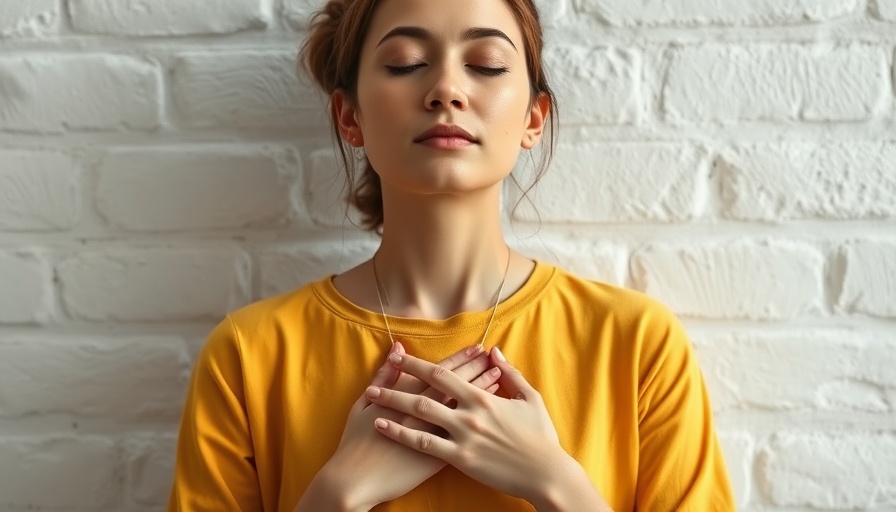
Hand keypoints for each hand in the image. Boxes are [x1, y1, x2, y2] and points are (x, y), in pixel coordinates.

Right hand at [303, 343, 502, 510]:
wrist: (355, 480)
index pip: (439, 372)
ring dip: (481, 391)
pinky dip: (477, 422)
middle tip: (493, 357)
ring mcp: (432, 436)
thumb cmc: (355, 443)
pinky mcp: (437, 458)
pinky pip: (464, 436)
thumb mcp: (363, 404)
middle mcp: (423, 414)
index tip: (477, 348)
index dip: (460, 359)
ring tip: (498, 376)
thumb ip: (384, 376)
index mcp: (405, 398)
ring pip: (463, 408)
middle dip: (476, 369)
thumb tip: (397, 349)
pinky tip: (491, 413)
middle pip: (456, 386)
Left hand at [364, 347, 570, 505]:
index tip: (400, 356)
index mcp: (483, 397)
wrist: (546, 473)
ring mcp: (463, 436)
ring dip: (392, 404)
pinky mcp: (461, 459)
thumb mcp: (530, 398)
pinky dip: (401, 434)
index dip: (419, 364)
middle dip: (398, 380)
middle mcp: (469, 413)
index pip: (444, 374)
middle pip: (425, 391)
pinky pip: (424, 444)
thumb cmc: (540, 436)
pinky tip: (384, 427)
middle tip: (377, 373)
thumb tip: (495, 352)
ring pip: (419, 415)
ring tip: (371, 397)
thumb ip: (511, 373)